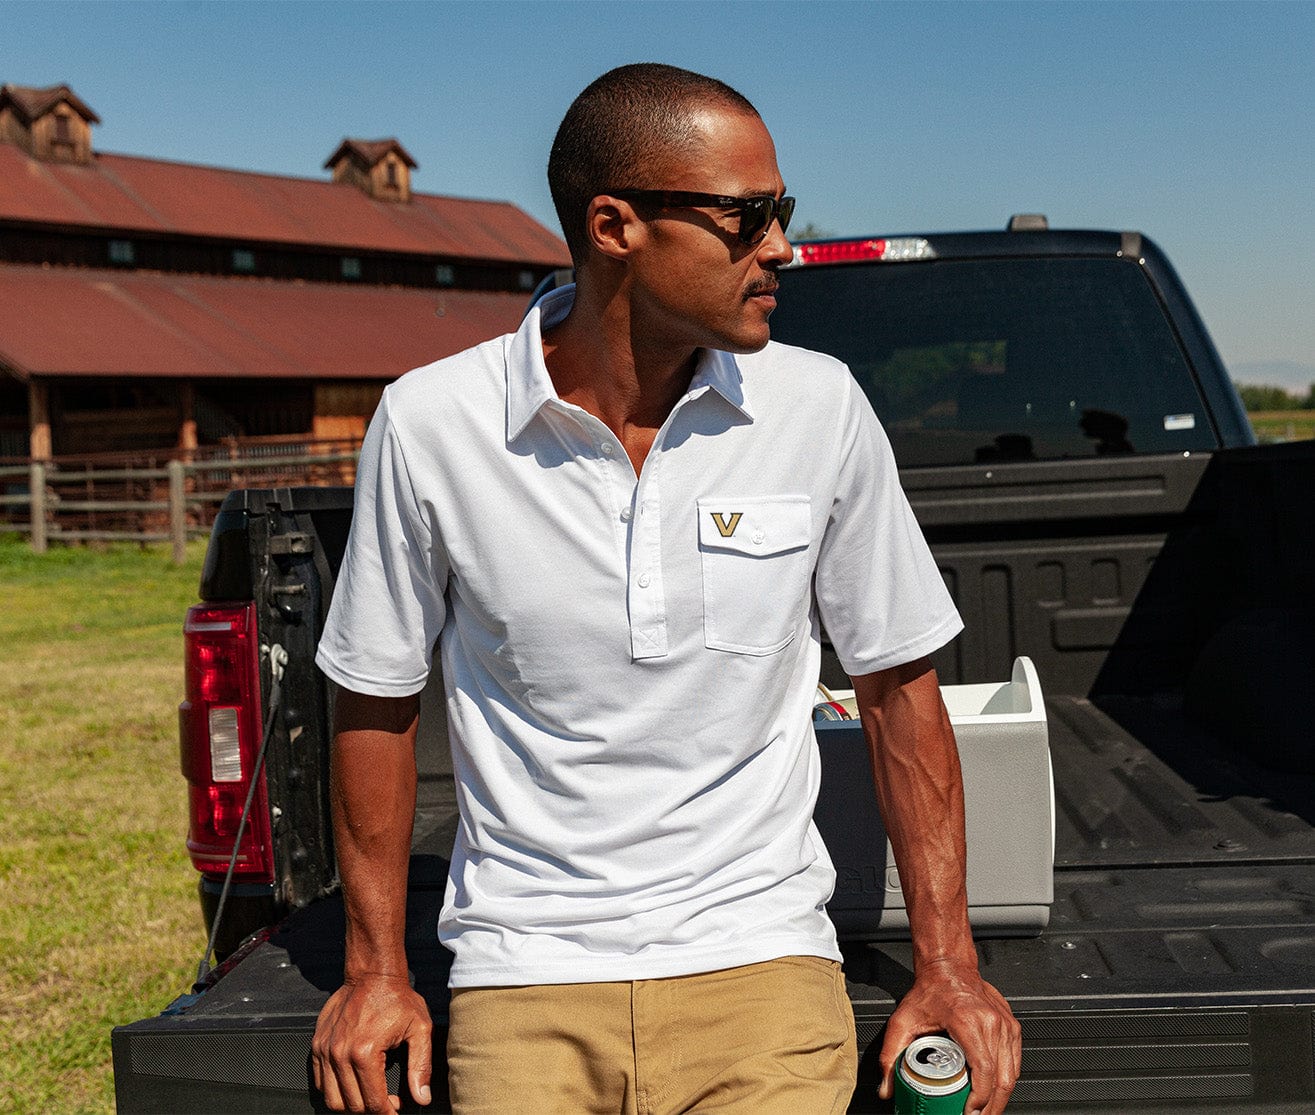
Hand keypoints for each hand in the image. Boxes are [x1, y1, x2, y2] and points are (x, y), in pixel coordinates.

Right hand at [311, 973, 432, 1112]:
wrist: (373, 974)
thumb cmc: (397, 998)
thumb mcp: (419, 1029)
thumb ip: (420, 1066)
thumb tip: (422, 1096)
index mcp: (365, 1052)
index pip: (373, 1102)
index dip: (387, 1112)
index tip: (396, 1109)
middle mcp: (340, 1054)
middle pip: (352, 1105)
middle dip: (372, 1110)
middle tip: (386, 1101)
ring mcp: (325, 1050)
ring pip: (333, 1099)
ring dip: (352, 1104)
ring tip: (369, 1095)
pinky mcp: (317, 1045)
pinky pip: (320, 1082)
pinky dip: (335, 1090)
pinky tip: (352, 1082)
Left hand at [877, 957, 1019, 1114]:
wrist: (948, 966)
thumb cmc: (931, 989)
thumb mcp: (902, 1021)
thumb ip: (890, 1055)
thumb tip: (886, 1087)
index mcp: (969, 1022)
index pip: (985, 1071)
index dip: (980, 1099)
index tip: (969, 1113)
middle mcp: (992, 1023)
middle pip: (1003, 1078)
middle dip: (992, 1107)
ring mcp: (1005, 1024)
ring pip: (1012, 1073)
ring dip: (1001, 1098)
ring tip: (985, 1111)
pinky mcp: (1011, 1026)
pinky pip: (1015, 1061)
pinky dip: (1007, 1080)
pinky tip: (995, 1092)